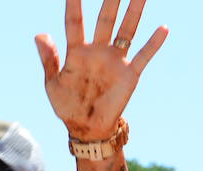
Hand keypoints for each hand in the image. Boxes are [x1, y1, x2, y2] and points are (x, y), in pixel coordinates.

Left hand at [35, 0, 166, 139]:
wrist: (86, 127)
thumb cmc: (67, 104)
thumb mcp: (52, 83)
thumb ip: (49, 59)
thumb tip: (39, 35)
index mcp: (76, 52)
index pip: (74, 23)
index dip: (74, 5)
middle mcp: (98, 51)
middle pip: (105, 20)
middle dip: (111, 0)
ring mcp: (115, 61)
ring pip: (126, 31)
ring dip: (134, 12)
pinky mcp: (129, 74)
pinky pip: (144, 56)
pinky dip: (153, 44)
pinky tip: (163, 28)